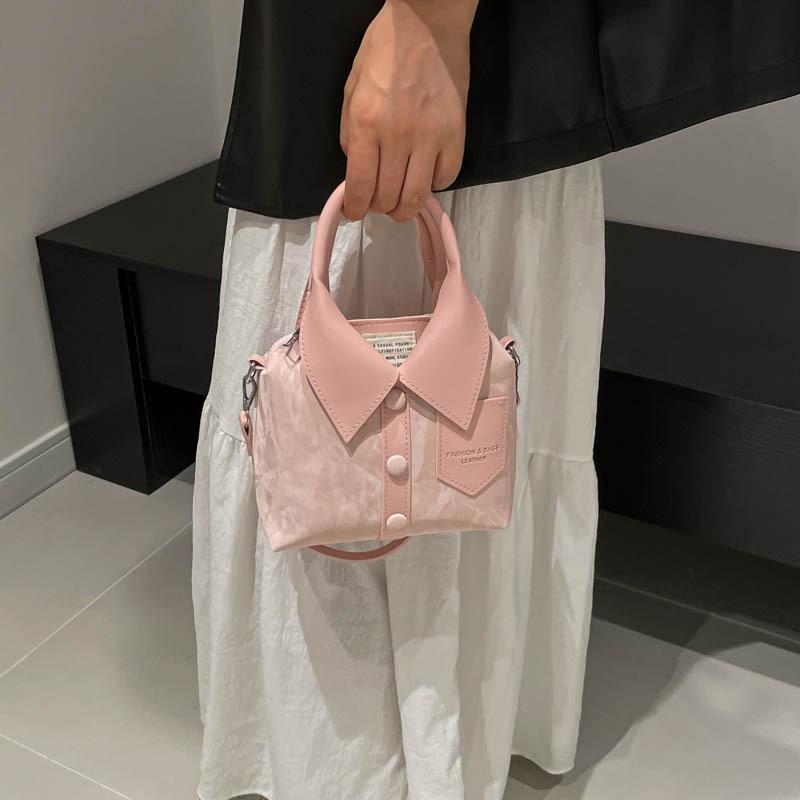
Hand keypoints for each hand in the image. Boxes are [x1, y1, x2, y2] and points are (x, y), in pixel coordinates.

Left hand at [340, 0, 476, 221]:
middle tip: (378, 202)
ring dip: (404, 207)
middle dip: (378, 208)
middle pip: (388, 198)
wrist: (428, 23)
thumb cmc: (385, 50)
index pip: (359, 186)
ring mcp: (430, 138)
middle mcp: (397, 137)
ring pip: (416, 197)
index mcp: (366, 124)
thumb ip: (350, 131)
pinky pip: (446, 178)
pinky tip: (425, 175)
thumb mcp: (352, 87)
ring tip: (400, 201)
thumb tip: (356, 168)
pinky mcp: (456, 135)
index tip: (355, 212)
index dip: (355, 208)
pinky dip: (434, 185)